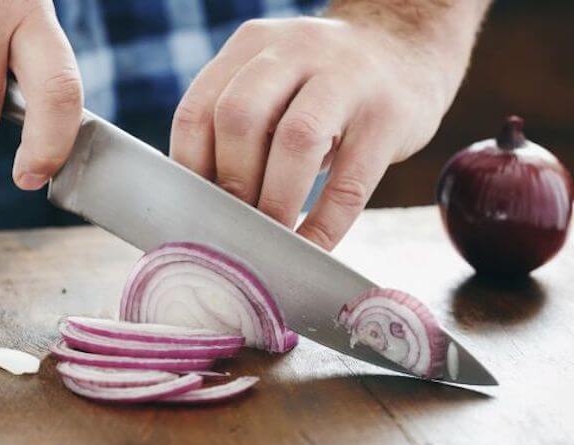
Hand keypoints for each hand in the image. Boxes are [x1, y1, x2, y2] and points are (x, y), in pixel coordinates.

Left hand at [170, 15, 470, 249]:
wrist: (407, 45)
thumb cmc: (322, 85)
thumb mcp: (274, 81)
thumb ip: (239, 123)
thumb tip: (205, 204)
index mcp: (252, 45)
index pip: (198, 109)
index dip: (191, 169)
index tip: (197, 208)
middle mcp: (294, 50)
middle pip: (240, 118)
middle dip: (231, 183)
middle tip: (236, 225)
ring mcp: (346, 78)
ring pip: (296, 141)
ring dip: (275, 203)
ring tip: (271, 238)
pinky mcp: (388, 115)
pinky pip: (350, 182)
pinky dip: (325, 224)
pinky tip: (312, 247)